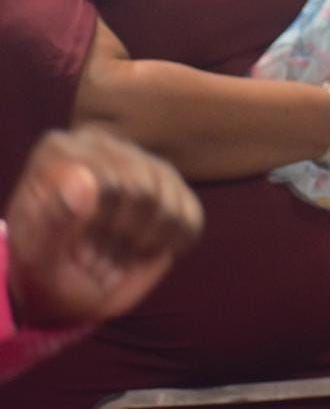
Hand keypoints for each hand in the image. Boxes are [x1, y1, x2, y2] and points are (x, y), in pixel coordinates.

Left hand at [6, 127, 202, 328]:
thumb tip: (88, 181)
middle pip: (143, 191)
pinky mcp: (172, 183)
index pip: (107, 180)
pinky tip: (142, 248)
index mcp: (60, 151)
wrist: (63, 286)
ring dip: (144, 243)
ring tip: (115, 253)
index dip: (99, 224)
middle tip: (96, 256)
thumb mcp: (37, 259)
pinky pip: (190, 217)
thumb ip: (55, 221)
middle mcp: (102, 144)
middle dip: (122, 236)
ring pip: (169, 205)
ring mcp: (141, 159)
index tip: (75, 247)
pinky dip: (170, 244)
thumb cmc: (43, 271)